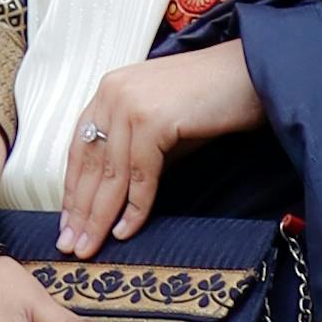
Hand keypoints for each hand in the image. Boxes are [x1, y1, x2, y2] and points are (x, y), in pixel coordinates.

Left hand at [54, 37, 260, 257]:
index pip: (80, 148)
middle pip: (89, 163)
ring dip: (100, 217)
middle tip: (72, 246)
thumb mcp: (163, 126)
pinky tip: (126, 231)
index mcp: (109, 90)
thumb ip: (136, 154)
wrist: (254, 73)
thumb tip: (116, 199)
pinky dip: (135, 207)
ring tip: (91, 247)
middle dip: (80, 210)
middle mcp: (113, 93)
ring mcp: (131, 104)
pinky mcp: (153, 119)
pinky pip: (140, 175)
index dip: (73, 189)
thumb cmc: (214, 100)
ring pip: (110, 173)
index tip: (67, 223)